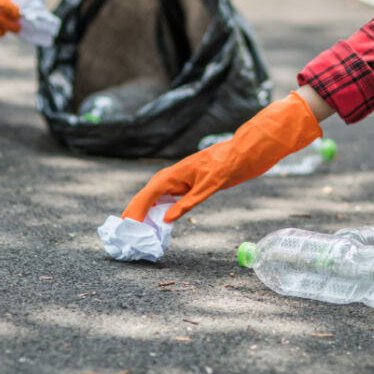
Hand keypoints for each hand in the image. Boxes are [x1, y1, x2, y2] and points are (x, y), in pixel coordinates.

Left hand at [122, 92, 322, 222]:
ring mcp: (198, 173)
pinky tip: (170, 216)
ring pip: (165, 188)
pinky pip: (195, 194)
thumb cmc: (228, 164)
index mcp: (180, 172)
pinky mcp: (213, 178)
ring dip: (148, 205)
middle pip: (152, 188)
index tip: (125, 221)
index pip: (152, 189)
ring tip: (134, 222)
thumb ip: (184, 196)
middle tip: (122, 225)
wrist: (251, 147)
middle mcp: (184, 170)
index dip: (137, 205)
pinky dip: (182, 205)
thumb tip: (168, 212)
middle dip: (135, 207)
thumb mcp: (203, 183)